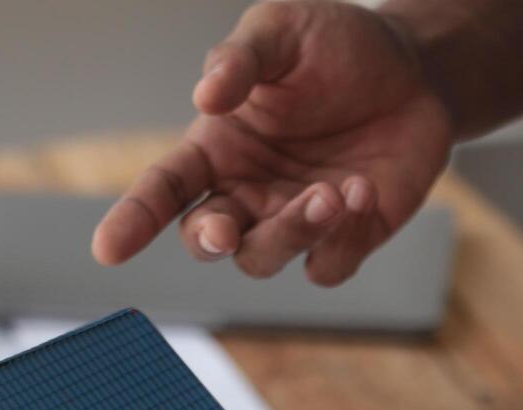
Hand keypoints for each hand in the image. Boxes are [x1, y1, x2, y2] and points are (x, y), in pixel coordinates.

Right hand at [92, 0, 451, 285]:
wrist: (416, 69)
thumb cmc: (335, 47)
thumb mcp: (282, 29)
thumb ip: (241, 58)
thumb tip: (206, 96)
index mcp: (215, 150)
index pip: (162, 191)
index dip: (132, 220)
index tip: (107, 249)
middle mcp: (245, 194)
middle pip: (206, 240)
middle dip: (210, 240)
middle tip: (224, 230)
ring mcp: (292, 220)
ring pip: (263, 259)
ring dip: (291, 232)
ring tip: (333, 191)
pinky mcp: (345, 238)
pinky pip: (326, 267)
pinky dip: (343, 241)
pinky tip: (365, 191)